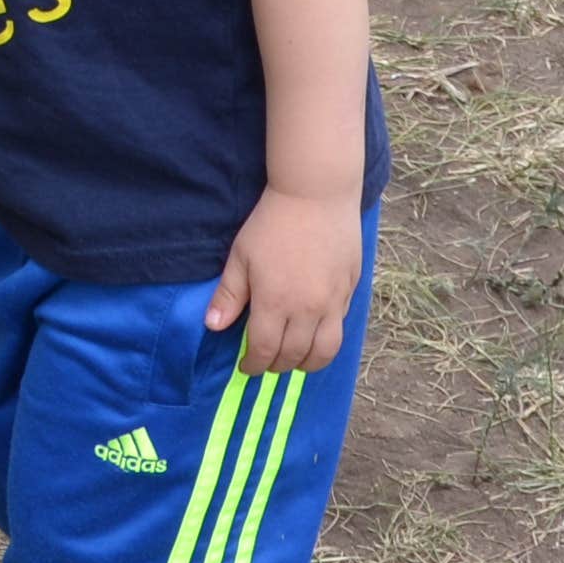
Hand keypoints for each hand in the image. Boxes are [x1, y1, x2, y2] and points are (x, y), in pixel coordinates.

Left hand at [207, 189, 358, 370]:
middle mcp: (307, 310)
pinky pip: (341, 328)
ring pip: (325, 351)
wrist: (316, 195)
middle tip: (268, 363)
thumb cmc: (271, 224)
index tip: (247, 367)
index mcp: (275, 303)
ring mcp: (333, 303)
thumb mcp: (241, 257)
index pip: (265, 351)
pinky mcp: (350, 291)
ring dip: (308, 363)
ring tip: (296, 360)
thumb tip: (213, 327)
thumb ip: (229, 295)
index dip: (254, 365)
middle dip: (277, 365)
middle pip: (294, 355)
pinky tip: (315, 335)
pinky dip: (326, 340)